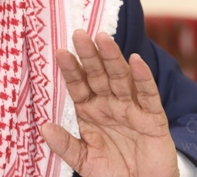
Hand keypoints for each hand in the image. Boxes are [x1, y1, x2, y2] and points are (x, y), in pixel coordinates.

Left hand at [40, 30, 179, 176]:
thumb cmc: (112, 173)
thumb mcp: (84, 161)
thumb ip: (66, 145)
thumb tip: (43, 128)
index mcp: (90, 111)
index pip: (78, 85)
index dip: (70, 69)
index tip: (60, 52)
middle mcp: (109, 105)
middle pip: (98, 75)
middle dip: (89, 55)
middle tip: (79, 34)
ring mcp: (131, 109)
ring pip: (121, 78)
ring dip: (113, 58)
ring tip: (103, 39)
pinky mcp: (153, 119)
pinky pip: (148, 96)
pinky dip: (143, 78)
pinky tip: (136, 61)